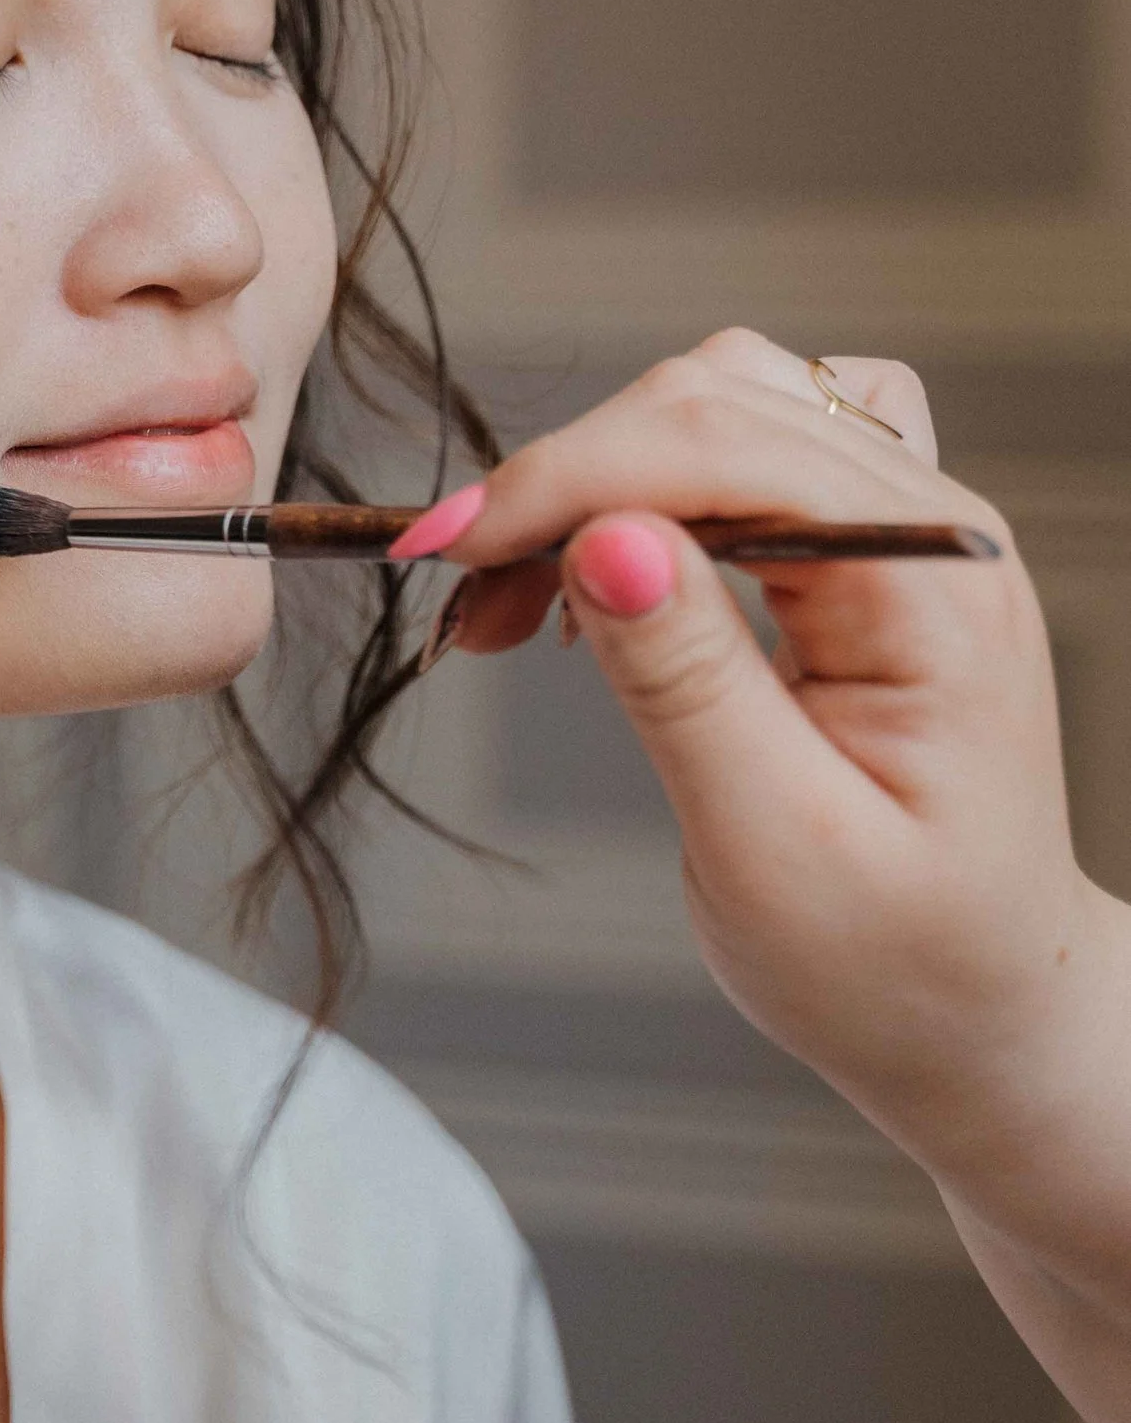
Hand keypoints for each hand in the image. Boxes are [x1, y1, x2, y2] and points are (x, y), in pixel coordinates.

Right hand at [399, 329, 1130, 1422]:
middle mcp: (934, 532)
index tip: (444, 551)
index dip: (568, 479)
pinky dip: (652, 483)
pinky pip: (749, 449)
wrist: (979, 1020)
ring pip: (724, 404)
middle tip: (462, 601)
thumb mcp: (774, 847)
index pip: (728, 450)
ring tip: (519, 601)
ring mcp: (904, 531)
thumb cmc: (896, 966)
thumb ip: (689, 682)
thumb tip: (605, 539)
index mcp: (933, 593)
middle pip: (717, 402)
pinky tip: (606, 574)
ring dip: (601, 474)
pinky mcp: (865, 552)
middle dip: (565, 478)